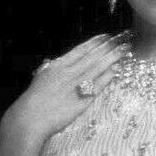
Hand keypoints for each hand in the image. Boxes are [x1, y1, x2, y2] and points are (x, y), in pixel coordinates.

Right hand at [0, 33, 128, 155]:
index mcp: (57, 66)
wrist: (29, 119)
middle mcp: (68, 72)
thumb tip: (53, 64)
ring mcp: (74, 85)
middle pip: (93, 56)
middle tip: (123, 38)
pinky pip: (97, 85)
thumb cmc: (33, 102)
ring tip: (125, 49)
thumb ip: (51, 71)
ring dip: (113, 57)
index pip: (80, 50)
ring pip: (98, 67)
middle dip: (109, 46)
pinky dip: (108, 76)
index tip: (106, 36)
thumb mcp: (41, 79)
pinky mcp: (80, 100)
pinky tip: (117, 69)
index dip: (95, 42)